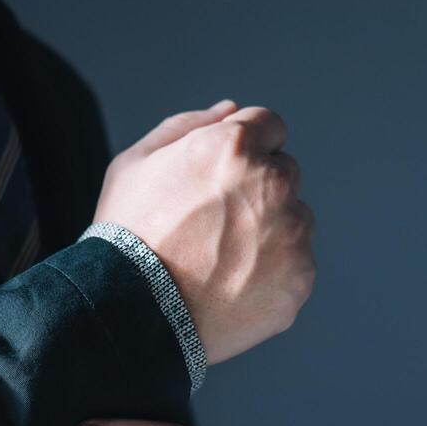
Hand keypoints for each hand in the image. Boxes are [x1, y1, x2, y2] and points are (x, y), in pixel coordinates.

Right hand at [91, 99, 316, 363]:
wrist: (134, 316)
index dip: (243, 151)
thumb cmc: (126, 239)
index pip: (269, 126)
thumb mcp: (135, 166)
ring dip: (269, 233)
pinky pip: (295, 267)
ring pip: (294, 221)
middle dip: (257, 192)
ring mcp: (292, 234)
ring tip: (219, 263)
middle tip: (213, 227)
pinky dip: (272, 276)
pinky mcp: (299, 279)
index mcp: (234, 146)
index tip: (221, 180)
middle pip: (284, 174)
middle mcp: (273, 183)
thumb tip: (232, 109)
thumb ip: (187, 126)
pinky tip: (231, 288)